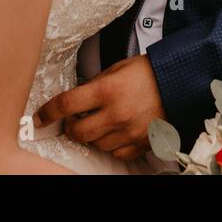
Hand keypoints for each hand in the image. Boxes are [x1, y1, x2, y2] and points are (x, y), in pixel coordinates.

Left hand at [33, 55, 164, 160]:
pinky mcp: (141, 143)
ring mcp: (129, 132)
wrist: (181, 82)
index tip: (40, 117)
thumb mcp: (117, 68)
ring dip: (92, 136)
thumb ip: (95, 85)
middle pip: (78, 132)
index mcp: (107, 90)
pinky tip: (115, 131)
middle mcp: (116, 114)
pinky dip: (111, 145)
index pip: (67, 104)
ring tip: (100, 122)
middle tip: (74, 119)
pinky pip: (116, 153)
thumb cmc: (148, 72)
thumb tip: (77, 100)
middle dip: (70, 127)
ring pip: (96, 145)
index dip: (48, 112)